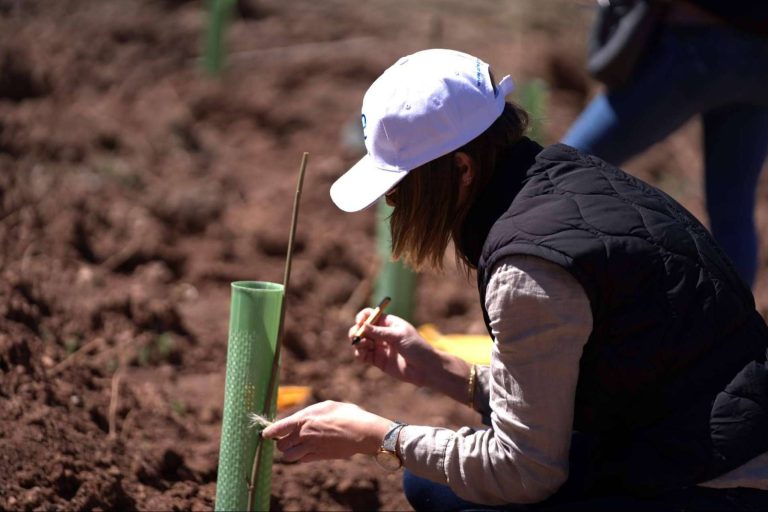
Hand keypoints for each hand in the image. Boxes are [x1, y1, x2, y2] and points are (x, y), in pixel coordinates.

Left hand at [261, 401, 390, 462]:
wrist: (361, 432)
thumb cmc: (346, 414)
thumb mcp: (327, 406)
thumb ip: (310, 413)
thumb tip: (301, 418)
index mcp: (304, 419)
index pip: (278, 428)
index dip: (269, 432)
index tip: (265, 434)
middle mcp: (304, 434)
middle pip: (281, 444)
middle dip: (281, 442)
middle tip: (286, 439)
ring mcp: (310, 447)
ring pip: (288, 456)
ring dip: (289, 452)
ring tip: (295, 446)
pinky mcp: (319, 457)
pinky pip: (302, 460)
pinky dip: (300, 457)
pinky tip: (307, 451)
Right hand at [350, 310, 438, 387]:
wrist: (425, 368)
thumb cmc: (416, 347)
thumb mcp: (399, 336)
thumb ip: (380, 332)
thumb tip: (363, 326)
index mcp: (388, 323)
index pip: (371, 315)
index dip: (363, 317)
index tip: (360, 322)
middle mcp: (382, 334)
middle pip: (362, 328)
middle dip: (356, 330)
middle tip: (356, 336)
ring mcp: (379, 347)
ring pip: (360, 342)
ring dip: (357, 342)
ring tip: (364, 345)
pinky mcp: (378, 360)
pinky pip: (363, 355)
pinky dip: (359, 354)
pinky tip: (363, 354)